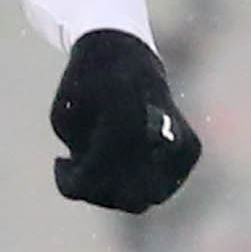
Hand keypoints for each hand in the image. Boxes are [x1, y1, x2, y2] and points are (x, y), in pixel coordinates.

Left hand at [49, 29, 201, 212]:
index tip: (59, 161)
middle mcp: (156, 134)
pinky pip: (166, 185)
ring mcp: (179, 142)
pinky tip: (125, 161)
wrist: (123, 53)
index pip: (94, 178)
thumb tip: (104, 192)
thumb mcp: (63, 116)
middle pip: (126, 198)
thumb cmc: (86, 87)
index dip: (69, 180)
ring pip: (148, 198)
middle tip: (83, 169)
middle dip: (99, 191)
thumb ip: (79, 159)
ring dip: (121, 189)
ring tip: (101, 162)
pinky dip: (145, 181)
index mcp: (121, 122)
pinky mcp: (191, 148)